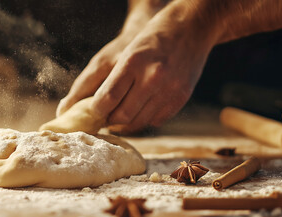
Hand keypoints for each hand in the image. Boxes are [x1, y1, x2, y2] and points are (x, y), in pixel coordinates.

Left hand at [91, 1, 219, 133]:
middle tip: (104, 117)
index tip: (93, 110)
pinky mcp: (181, 97)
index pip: (108, 98)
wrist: (191, 28)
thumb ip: (109, 78)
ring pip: (139, 122)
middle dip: (109, 120)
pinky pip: (156, 120)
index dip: (96, 110)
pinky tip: (139, 112)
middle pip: (122, 115)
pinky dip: (144, 120)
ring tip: (118, 117)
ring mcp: (169, 89)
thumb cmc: (151, 39)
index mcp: (133, 62)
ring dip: (125, 123)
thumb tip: (89, 105)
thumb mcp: (126, 52)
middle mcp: (152, 77)